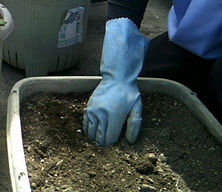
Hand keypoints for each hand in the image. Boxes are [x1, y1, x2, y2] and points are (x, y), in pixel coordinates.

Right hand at [83, 18, 148, 145]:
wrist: (116, 78)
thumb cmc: (128, 94)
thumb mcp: (136, 109)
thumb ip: (134, 126)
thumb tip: (129, 141)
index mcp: (114, 115)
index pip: (110, 138)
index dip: (113, 143)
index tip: (117, 141)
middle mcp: (101, 113)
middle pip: (99, 137)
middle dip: (104, 143)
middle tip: (108, 141)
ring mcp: (92, 110)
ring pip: (90, 132)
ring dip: (95, 138)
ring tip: (100, 138)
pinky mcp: (88, 107)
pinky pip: (85, 124)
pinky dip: (88, 130)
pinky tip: (94, 131)